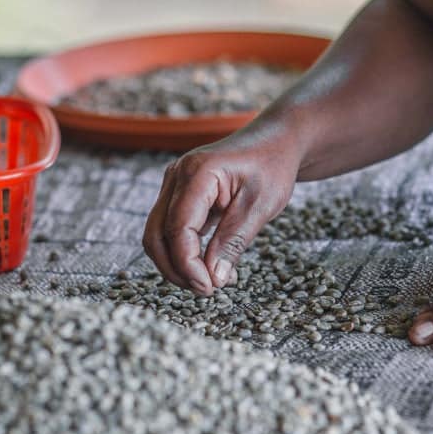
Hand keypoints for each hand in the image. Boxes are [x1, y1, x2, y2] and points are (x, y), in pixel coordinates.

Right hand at [142, 130, 300, 295]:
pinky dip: (185, 253)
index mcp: (197, 172)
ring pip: (158, 236)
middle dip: (176, 269)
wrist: (275, 142)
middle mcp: (177, 176)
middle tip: (207, 291)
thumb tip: (213, 279)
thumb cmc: (272, 166)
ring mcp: (174, 185)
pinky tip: (212, 266)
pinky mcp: (180, 196)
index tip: (209, 287)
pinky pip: (171, 230)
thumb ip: (234, 241)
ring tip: (212, 281)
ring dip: (178, 265)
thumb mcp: (261, 206)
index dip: (188, 264)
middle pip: (156, 235)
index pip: (178, 228)